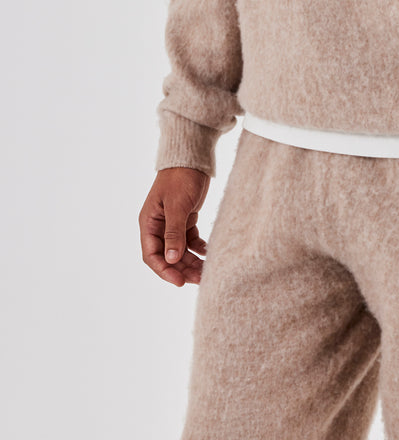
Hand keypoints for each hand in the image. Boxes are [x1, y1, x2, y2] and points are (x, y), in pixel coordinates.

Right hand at [139, 166, 210, 286]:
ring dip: (191, 262)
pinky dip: (198, 249)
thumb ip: (174, 232)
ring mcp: (172, 223)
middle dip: (182, 269)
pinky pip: (190, 241)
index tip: (180, 281)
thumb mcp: (177, 206)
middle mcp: (158, 226)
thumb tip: (171, 260)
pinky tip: (208, 253)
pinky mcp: (186, 218)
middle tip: (199, 279)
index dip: (164, 270)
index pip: (152, 255)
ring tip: (206, 271)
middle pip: (168, 256)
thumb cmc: (180, 178)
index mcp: (149, 223)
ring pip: (180, 250)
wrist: (193, 158)